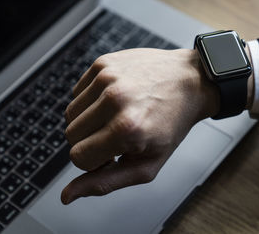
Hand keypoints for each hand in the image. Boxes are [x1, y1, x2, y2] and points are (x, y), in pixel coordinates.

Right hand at [61, 48, 218, 203]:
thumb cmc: (172, 124)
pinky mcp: (103, 63)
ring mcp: (107, 77)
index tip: (113, 153)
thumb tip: (67, 195)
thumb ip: (105, 183)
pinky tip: (114, 100)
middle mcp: (114, 99)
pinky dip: (91, 101)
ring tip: (116, 117)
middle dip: (89, 142)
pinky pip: (77, 92)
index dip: (95, 161)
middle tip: (116, 135)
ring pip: (69, 113)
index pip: (78, 158)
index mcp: (126, 129)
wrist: (190, 82)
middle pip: (70, 135)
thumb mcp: (147, 164)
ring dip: (88, 121)